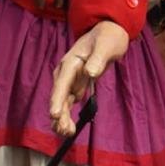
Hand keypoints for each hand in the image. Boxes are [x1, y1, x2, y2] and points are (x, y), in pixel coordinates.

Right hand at [49, 20, 128, 136]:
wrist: (109, 32)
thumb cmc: (108, 37)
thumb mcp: (106, 46)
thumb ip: (98, 59)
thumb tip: (90, 73)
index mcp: (70, 62)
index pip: (61, 82)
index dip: (57, 99)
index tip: (55, 114)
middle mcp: (66, 72)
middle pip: (59, 95)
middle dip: (60, 114)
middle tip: (66, 131)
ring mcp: (70, 79)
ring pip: (62, 101)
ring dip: (62, 118)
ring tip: (66, 133)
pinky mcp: (76, 84)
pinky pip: (68, 102)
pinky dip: (67, 114)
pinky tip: (68, 127)